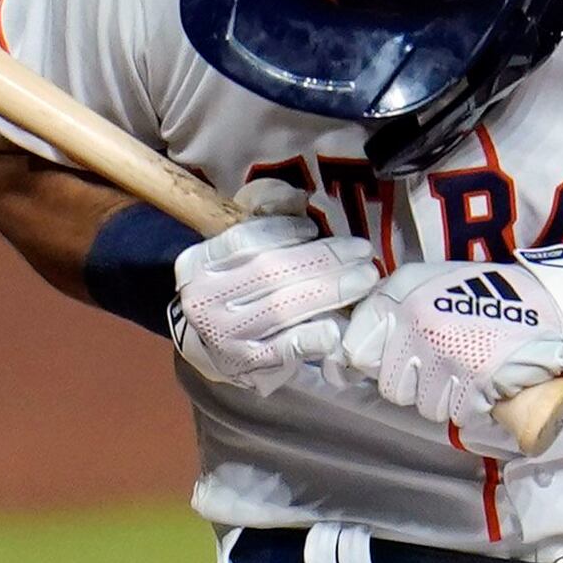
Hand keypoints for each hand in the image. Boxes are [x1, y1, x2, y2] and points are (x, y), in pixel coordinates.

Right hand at [173, 183, 376, 397]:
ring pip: (282, 307)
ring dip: (330, 291)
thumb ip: (263, 218)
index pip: (243, 240)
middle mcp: (204, 301)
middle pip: (270, 272)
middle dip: (323, 259)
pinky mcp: (248, 365)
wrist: (211, 348)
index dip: (284, 230)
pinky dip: (315, 334)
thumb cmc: (234, 289)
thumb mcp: (236, 252)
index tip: (314, 229)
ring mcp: (225, 336)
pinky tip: (338, 325)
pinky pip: (288, 347)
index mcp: (197, 264)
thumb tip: (298, 196)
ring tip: (365, 278)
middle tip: (362, 251)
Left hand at [337, 246, 562, 425]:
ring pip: (424, 405)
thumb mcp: (431, 284)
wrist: (549, 301)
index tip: (381, 365)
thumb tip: (351, 352)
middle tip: (442, 364)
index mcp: (403, 295)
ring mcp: (447, 353)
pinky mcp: (475, 379)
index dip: (366, 363)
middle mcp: (418, 323)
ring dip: (445, 397)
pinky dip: (473, 406)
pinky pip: (458, 413)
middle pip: (390, 386)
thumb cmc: (487, 295)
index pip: (356, 348)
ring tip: (469, 369)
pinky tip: (486, 382)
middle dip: (413, 384)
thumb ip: (393, 310)